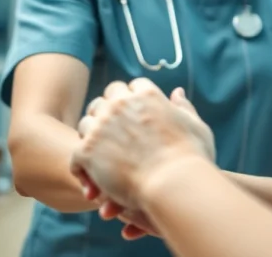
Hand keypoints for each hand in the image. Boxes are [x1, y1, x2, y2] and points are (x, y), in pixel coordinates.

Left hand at [71, 79, 215, 214]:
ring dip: (93, 136)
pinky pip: (76, 155)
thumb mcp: (195, 126)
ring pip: (86, 123)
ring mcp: (101, 126)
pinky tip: (93, 180)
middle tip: (115, 134)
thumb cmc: (191, 158)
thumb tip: (177, 92)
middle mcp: (120, 104)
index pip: (131, 87)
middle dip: (108, 113)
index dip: (132, 102)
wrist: (174, 184)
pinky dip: (83, 167)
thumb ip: (184, 107)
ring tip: (103, 157)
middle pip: (105, 99)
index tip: (136, 117)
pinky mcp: (87, 151)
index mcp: (146, 95)